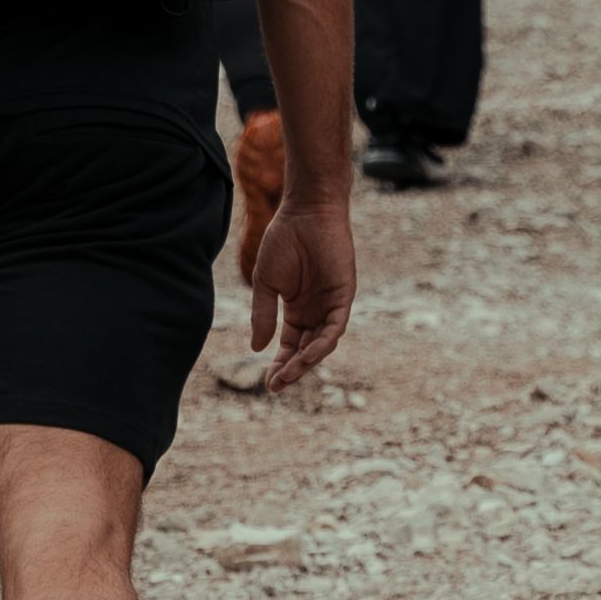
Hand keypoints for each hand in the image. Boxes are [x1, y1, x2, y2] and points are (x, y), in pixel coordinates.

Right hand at [242, 188, 353, 389]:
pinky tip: (307, 355)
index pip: (290, 345)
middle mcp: (315, 312)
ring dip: (306, 361)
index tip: (268, 383)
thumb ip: (262, 314)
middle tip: (276, 386)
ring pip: (321, 343)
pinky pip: (335, 327)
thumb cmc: (284, 241)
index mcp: (296, 309)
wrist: (305, 213)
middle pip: (306, 350)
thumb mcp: (266, 283)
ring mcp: (330, 305)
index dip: (279, 364)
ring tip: (288, 375)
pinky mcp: (344, 297)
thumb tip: (257, 348)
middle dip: (292, 369)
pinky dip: (323, 343)